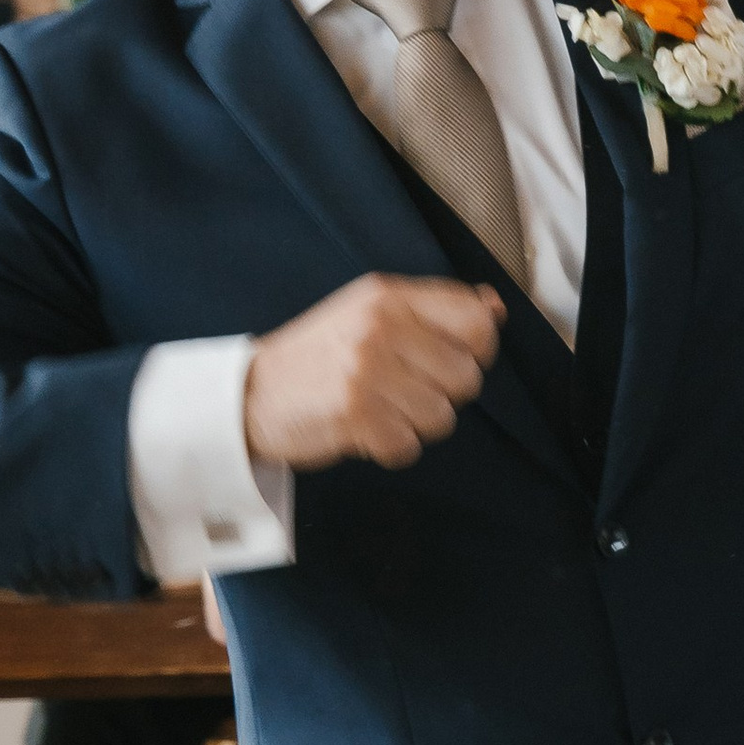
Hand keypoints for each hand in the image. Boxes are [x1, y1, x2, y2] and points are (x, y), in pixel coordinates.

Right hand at [243, 276, 502, 471]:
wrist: (249, 394)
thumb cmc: (321, 357)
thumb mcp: (370, 313)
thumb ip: (433, 310)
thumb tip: (494, 308)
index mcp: (388, 296)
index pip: (476, 323)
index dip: (475, 351)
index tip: (447, 360)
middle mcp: (379, 327)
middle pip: (466, 378)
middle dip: (441, 394)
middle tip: (399, 391)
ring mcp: (366, 370)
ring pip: (441, 417)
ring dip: (414, 424)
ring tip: (377, 408)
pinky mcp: (354, 413)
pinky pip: (408, 446)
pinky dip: (389, 447)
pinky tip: (363, 429)